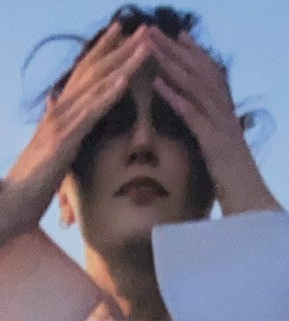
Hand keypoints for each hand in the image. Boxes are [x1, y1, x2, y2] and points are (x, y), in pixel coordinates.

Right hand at [0, 22, 153, 254]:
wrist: (9, 206)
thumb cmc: (28, 183)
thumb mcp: (44, 147)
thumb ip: (51, 122)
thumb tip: (51, 100)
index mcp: (57, 113)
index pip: (82, 74)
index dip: (102, 50)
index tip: (122, 30)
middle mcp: (58, 112)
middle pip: (92, 72)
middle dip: (120, 48)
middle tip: (145, 28)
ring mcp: (59, 125)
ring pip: (96, 87)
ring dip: (123, 64)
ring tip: (146, 45)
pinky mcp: (62, 142)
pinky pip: (90, 114)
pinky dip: (108, 95)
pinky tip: (125, 79)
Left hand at [149, 29, 281, 215]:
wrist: (252, 207)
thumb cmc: (233, 187)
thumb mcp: (220, 157)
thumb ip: (211, 139)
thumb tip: (203, 133)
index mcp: (225, 116)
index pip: (209, 76)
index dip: (193, 55)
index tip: (176, 35)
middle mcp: (225, 114)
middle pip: (199, 73)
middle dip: (176, 50)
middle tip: (153, 31)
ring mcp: (221, 126)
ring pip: (195, 86)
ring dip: (171, 64)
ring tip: (150, 47)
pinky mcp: (215, 143)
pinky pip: (194, 115)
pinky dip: (177, 98)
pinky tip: (159, 84)